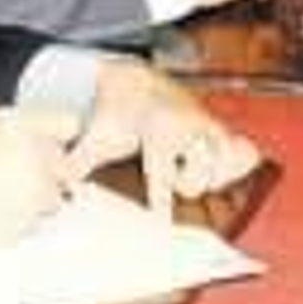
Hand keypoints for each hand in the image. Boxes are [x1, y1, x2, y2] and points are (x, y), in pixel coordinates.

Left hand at [64, 61, 261, 218]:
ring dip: (207, 174)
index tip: (163, 222)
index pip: (163, 173)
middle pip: (198, 180)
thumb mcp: (98, 136)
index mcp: (158, 130)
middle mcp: (189, 126)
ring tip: (189, 164)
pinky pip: (244, 155)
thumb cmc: (117, 113)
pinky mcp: (224, 127)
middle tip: (170, 168)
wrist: (136, 81)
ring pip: (223, 169)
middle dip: (184, 181)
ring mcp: (210, 126)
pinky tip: (216, 162)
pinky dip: (233, 164)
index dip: (162, 201)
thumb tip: (58, 180)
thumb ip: (79, 160)